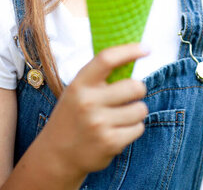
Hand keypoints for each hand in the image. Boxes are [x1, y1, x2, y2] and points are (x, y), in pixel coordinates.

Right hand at [37, 43, 148, 182]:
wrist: (57, 154)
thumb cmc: (73, 115)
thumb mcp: (77, 90)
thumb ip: (98, 76)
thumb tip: (131, 55)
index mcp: (80, 84)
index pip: (107, 59)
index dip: (129, 50)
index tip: (146, 48)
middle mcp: (88, 102)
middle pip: (134, 86)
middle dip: (139, 89)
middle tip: (132, 93)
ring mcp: (99, 124)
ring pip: (140, 109)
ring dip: (136, 111)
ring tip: (122, 115)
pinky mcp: (109, 143)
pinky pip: (138, 128)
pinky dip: (133, 128)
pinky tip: (119, 130)